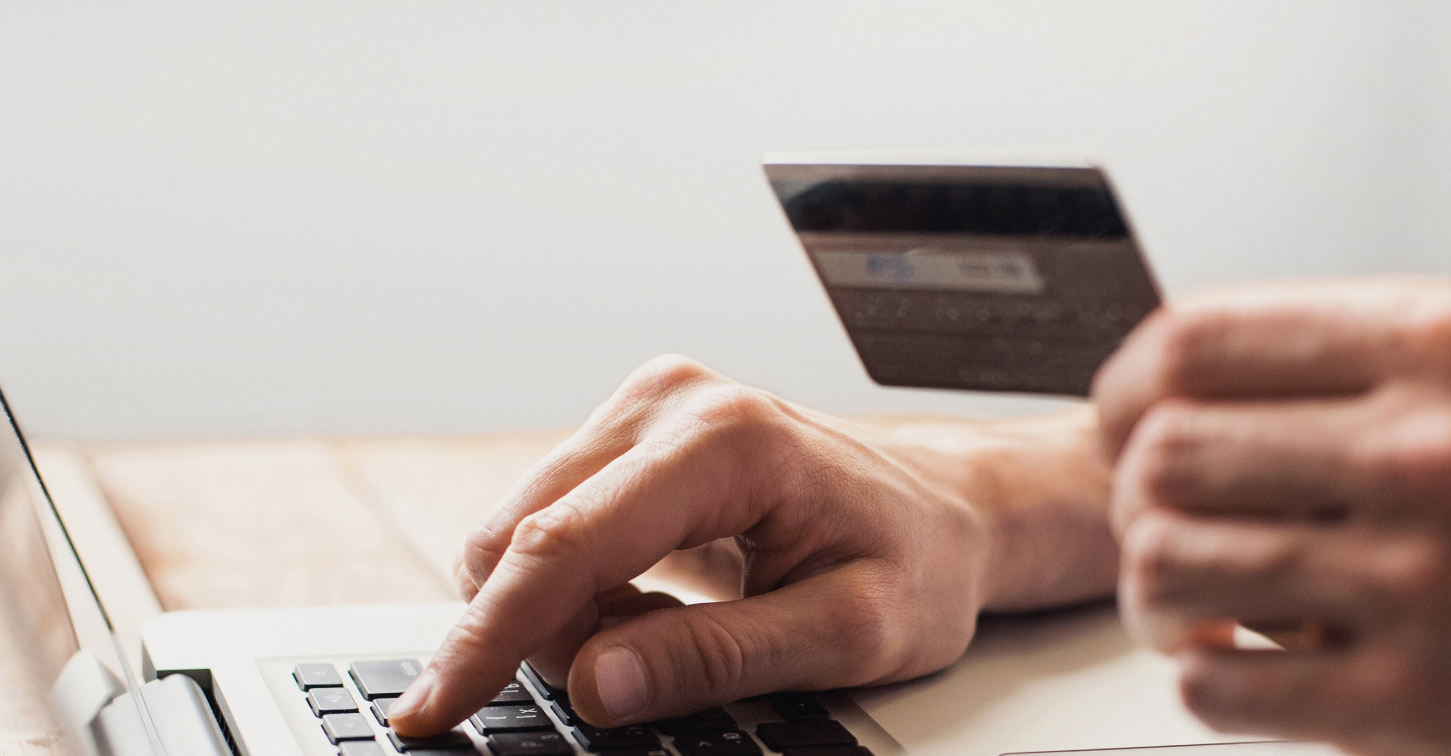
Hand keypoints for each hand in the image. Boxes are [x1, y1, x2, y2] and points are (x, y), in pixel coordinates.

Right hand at [389, 355, 1113, 734]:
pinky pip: (550, 521)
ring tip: (664, 634)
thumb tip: (593, 685)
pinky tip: (651, 604)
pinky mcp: (631, 429)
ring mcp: (645, 404)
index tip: (432, 711)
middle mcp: (670, 400)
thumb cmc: (917, 564)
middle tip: (628, 685)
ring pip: (521, 528)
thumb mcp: (846, 635)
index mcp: (726, 439)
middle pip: (520, 533)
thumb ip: (717, 660)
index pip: (566, 546)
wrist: (948, 509)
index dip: (490, 640)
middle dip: (534, 635)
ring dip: (559, 612)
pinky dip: (576, 587)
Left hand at [1093, 280, 1450, 754]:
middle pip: (1165, 453)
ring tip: (1179, 606)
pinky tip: (1233, 668)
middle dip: (1131, 501)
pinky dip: (1197, 681)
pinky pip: (1214, 687)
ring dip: (1148, 597)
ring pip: (1167, 564)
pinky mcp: (1412, 701)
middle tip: (1153, 526)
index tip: (1118, 425)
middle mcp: (1436, 450)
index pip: (1197, 338)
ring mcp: (1424, 580)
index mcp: (1445, 346)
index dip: (1123, 388)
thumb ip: (1342, 363)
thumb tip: (1159, 380)